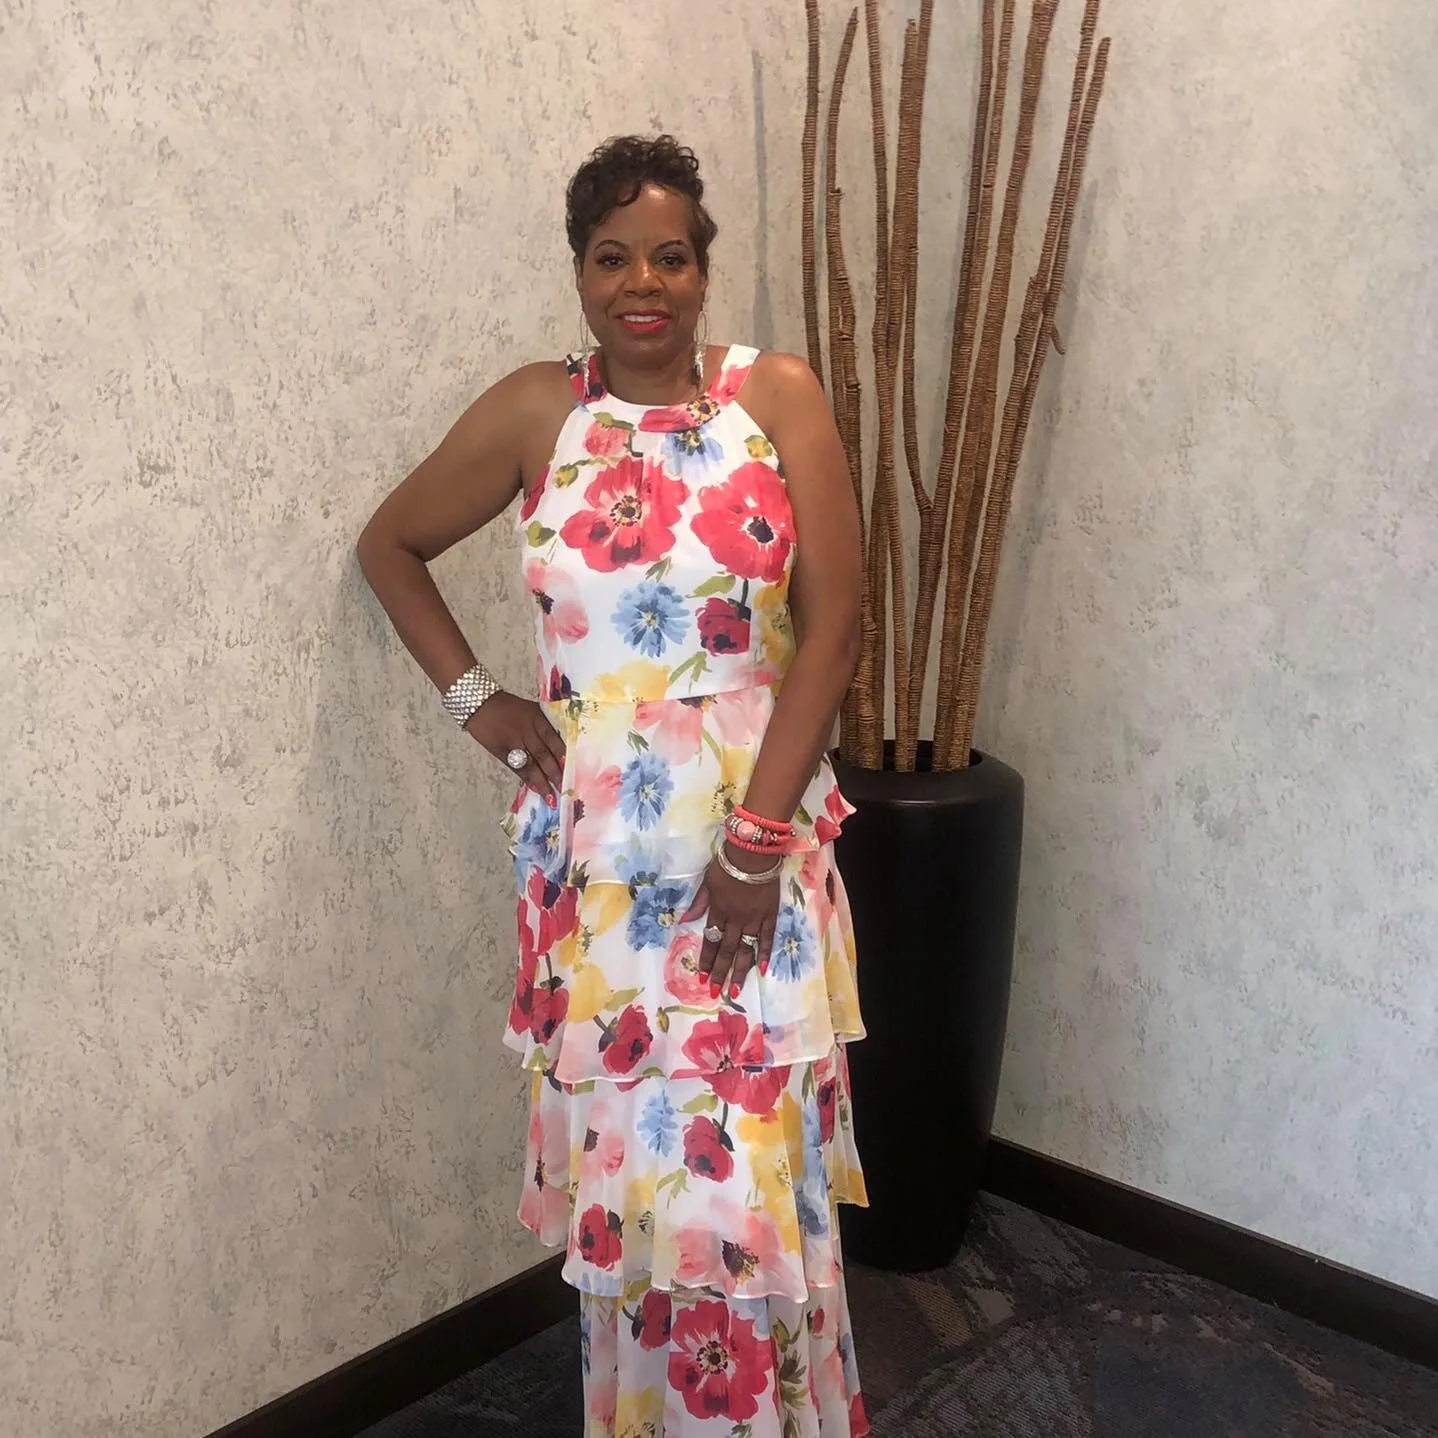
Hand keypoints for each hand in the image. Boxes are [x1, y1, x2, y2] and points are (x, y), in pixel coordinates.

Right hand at [465, 692, 565, 804]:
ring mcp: (513, 742)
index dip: (563, 756)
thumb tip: (563, 746)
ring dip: (542, 781)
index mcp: (537, 718)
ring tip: (552, 796)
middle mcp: (527, 730)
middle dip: (555, 773)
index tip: (575, 770)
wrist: (481, 704)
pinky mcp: (501, 751)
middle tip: (566, 789)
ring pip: (531, 764)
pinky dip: (526, 778)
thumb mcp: (532, 710)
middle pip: (543, 754)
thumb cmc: (510, 707)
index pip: (554, 739)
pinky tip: (535, 788)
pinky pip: (516, 767)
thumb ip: (546, 725)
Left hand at [681, 845, 781, 999]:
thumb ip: (699, 902)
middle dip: (720, 972)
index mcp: (718, 910)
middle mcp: (735, 919)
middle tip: (716, 992)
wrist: (753, 852)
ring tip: (735, 991)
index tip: (702, 978)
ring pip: (745, 949)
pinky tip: (761, 970)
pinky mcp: (770, 914)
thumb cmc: (727, 862)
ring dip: (739, 971)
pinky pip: (767, 938)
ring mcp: (754, 918)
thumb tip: (684, 920)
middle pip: (727, 950)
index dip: (706, 960)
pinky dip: (764, 953)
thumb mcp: (707, 880)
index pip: (711, 940)